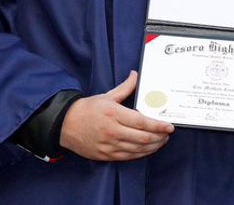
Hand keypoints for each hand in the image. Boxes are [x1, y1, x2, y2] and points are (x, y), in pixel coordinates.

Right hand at [59, 71, 174, 161]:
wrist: (64, 124)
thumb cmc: (86, 109)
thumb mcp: (106, 96)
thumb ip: (125, 88)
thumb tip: (135, 75)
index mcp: (114, 113)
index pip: (142, 122)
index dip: (158, 126)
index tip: (169, 126)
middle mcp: (112, 131)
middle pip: (143, 138)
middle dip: (159, 137)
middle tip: (167, 134)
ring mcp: (109, 145)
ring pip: (137, 150)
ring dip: (152, 147)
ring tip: (160, 142)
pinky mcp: (105, 155)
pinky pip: (128, 157)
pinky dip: (140, 154)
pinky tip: (146, 149)